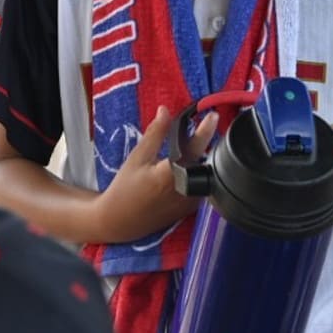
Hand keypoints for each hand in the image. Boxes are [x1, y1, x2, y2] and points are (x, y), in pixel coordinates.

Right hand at [95, 105, 217, 241]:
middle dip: (203, 143)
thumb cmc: (125, 188)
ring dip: (199, 159)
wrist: (120, 221)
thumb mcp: (138, 157)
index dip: (205, 130)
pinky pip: (201, 185)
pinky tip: (182, 171)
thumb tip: (165, 110)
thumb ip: (155, 134)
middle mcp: (185, 189)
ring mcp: (190, 202)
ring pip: (204, 173)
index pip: (193, 147)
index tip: (213, 116)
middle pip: (203, 159)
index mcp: (170, 174)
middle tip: (200, 128)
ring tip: (187, 150)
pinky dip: (196, 174)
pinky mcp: (191, 209)